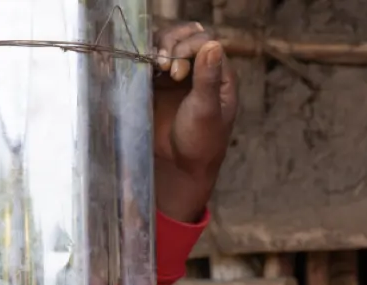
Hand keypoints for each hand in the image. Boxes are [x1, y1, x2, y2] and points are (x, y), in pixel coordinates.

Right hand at [152, 22, 237, 222]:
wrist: (178, 166)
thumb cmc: (200, 142)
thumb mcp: (206, 110)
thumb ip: (207, 78)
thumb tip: (213, 44)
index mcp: (220, 77)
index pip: (206, 42)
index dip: (189, 48)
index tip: (177, 74)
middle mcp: (201, 71)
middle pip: (188, 36)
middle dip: (173, 42)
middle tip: (164, 66)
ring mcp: (179, 74)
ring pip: (169, 42)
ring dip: (160, 46)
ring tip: (156, 66)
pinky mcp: (159, 81)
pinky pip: (152, 56)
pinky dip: (147, 55)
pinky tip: (146, 67)